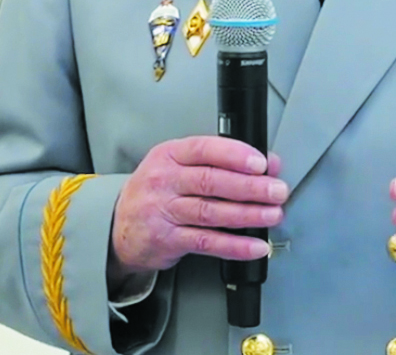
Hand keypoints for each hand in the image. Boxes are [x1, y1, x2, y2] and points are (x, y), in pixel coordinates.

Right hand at [109, 136, 286, 287]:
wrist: (118, 225)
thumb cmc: (158, 188)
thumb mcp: (181, 164)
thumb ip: (222, 161)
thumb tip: (269, 163)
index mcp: (170, 154)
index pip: (204, 149)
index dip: (235, 155)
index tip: (261, 162)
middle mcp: (165, 181)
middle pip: (211, 182)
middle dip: (250, 187)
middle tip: (277, 190)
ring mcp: (164, 211)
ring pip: (211, 212)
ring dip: (247, 215)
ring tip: (272, 214)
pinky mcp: (167, 240)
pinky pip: (206, 242)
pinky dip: (234, 245)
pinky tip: (255, 245)